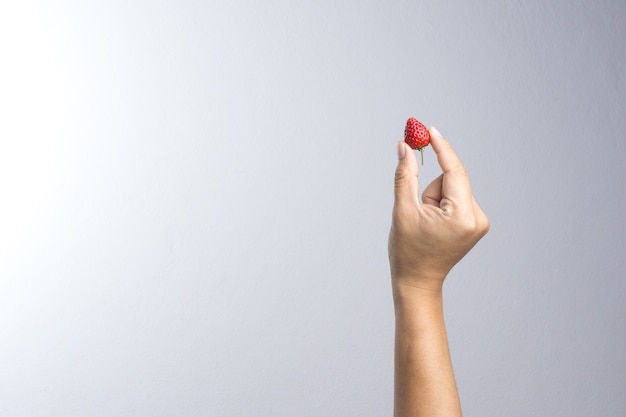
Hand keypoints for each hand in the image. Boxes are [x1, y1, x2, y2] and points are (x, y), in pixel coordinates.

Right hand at [388, 127, 488, 293]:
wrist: (418, 281)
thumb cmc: (407, 251)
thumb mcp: (402, 210)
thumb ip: (405, 175)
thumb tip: (405, 146)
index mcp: (462, 216)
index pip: (454, 171)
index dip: (441, 147)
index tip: (429, 129)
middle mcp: (477, 218)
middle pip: (451, 180)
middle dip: (430, 189)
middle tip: (416, 209)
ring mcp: (479, 221)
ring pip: (452, 188)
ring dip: (434, 197)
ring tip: (425, 223)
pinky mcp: (475, 223)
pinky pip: (455, 197)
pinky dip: (441, 203)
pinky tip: (433, 223)